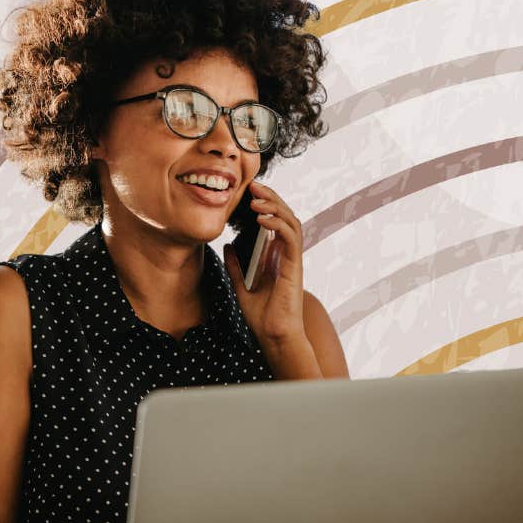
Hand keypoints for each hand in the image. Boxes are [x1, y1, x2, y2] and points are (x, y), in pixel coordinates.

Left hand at [222, 181, 306, 347]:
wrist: (273, 336)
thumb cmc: (262, 316)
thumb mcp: (241, 286)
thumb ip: (235, 266)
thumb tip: (227, 246)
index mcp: (276, 257)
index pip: (274, 222)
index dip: (265, 205)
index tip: (248, 193)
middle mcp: (286, 255)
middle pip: (285, 216)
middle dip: (270, 198)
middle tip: (253, 185)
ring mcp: (292, 259)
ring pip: (291, 222)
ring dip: (275, 206)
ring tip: (257, 198)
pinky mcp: (295, 266)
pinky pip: (290, 238)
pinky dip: (278, 224)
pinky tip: (262, 219)